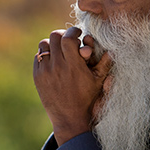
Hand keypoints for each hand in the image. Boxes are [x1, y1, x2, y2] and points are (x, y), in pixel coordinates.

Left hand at [33, 26, 112, 144]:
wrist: (70, 118)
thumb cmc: (88, 99)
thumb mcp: (99, 81)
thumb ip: (105, 63)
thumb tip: (111, 49)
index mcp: (74, 66)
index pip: (68, 37)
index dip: (73, 31)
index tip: (78, 32)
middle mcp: (57, 67)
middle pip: (55, 36)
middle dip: (63, 36)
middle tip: (69, 41)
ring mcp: (45, 71)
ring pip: (44, 44)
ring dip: (53, 44)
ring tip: (60, 50)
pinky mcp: (37, 76)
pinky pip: (38, 56)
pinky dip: (45, 55)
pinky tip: (53, 61)